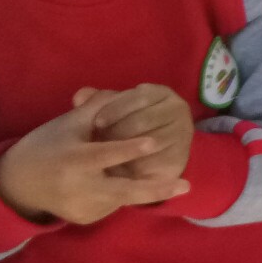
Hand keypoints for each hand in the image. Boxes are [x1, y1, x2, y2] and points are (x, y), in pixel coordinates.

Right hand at [0, 93, 189, 226]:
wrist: (16, 183)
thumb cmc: (47, 144)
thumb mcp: (68, 123)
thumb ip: (99, 107)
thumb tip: (127, 91)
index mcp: (73, 159)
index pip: (105, 154)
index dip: (128, 148)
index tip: (154, 141)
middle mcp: (77, 187)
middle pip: (122, 191)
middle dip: (155, 190)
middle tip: (187, 185)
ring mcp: (81, 207)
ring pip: (121, 196)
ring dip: (136, 185)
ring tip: (140, 175)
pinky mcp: (84, 219)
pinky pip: (111, 204)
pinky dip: (118, 193)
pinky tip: (112, 182)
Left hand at [74, 85, 193, 182]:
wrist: (146, 158)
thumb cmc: (124, 130)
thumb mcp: (111, 113)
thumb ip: (96, 102)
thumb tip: (79, 97)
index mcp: (161, 93)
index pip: (138, 97)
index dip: (116, 109)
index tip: (97, 123)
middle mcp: (177, 109)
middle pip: (143, 120)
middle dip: (119, 131)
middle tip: (99, 144)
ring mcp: (182, 133)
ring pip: (150, 141)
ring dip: (126, 150)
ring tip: (107, 157)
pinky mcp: (179, 157)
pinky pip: (156, 162)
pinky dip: (137, 165)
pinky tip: (120, 169)